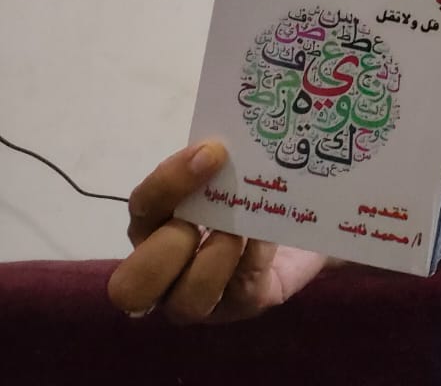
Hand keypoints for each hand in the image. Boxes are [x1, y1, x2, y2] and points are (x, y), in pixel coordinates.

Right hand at [106, 141, 326, 322]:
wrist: (303, 224)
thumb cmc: (251, 192)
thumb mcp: (230, 172)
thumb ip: (217, 162)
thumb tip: (224, 140)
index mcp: (154, 226)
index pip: (142, 207)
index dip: (169, 183)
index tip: (210, 153)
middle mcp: (165, 272)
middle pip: (130, 285)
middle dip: (168, 249)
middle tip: (205, 219)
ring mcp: (200, 299)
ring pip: (184, 303)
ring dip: (214, 260)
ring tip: (242, 230)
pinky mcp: (241, 307)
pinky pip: (241, 294)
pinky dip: (255, 259)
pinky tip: (270, 236)